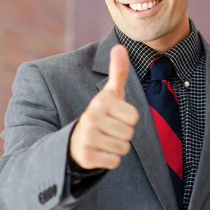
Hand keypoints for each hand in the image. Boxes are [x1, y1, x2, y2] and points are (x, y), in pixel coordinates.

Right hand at [70, 45, 139, 169]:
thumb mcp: (110, 93)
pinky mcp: (86, 157)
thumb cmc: (101, 114)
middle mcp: (91, 118)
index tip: (115, 116)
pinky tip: (100, 151)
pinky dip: (110, 160)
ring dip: (117, 147)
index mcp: (101, 102)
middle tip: (109, 130)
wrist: (76, 139)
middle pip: (130, 134)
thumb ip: (118, 71)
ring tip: (104, 140)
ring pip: (123, 148)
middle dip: (123, 134)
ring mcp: (87, 138)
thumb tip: (120, 46)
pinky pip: (114, 162)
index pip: (134, 117)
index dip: (128, 119)